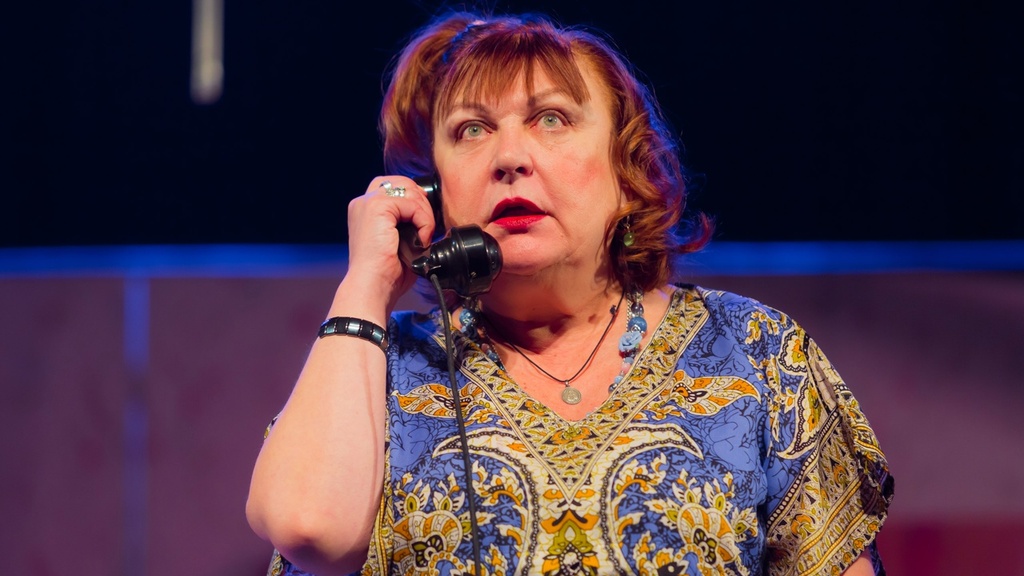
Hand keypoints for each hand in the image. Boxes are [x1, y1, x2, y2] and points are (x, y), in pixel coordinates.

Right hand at [341, 176, 436, 313]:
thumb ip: (407, 223)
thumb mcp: (397, 241)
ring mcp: (368, 202)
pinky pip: (412, 204)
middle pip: (402, 182)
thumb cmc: (385, 272)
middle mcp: (363, 202)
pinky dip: (423, 220)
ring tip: (423, 236)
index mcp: (364, 210)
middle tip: (426, 227)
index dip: (414, 199)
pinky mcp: (376, 207)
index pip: (394, 187)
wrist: (373, 285)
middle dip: (421, 201)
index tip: (424, 219)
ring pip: (410, 191)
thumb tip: (428, 216)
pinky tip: (420, 239)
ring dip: (424, 213)